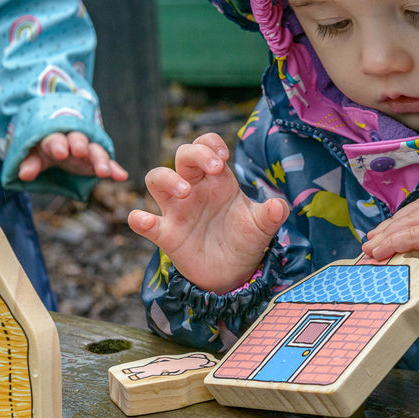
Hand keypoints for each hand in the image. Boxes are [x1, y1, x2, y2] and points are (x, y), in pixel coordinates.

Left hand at [18, 131, 128, 181]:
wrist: (59, 142)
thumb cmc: (44, 149)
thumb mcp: (34, 155)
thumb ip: (30, 163)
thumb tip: (23, 175)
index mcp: (54, 137)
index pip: (55, 139)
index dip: (58, 145)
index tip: (61, 153)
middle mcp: (72, 140)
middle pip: (78, 139)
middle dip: (79, 145)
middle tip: (80, 152)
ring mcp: (87, 149)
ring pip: (95, 151)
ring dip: (100, 159)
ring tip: (103, 171)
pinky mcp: (97, 160)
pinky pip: (108, 163)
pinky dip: (114, 169)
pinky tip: (121, 176)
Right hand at [127, 133, 289, 293]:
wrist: (234, 273)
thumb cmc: (245, 240)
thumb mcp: (261, 227)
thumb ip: (271, 215)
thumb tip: (279, 206)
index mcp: (218, 181)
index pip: (206, 146)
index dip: (211, 144)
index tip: (224, 157)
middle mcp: (195, 189)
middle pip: (182, 154)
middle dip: (196, 153)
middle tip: (215, 168)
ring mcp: (178, 210)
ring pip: (156, 179)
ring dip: (167, 179)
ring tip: (186, 192)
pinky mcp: (167, 235)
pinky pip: (146, 224)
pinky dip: (139, 220)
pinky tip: (143, 220)